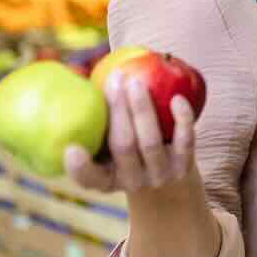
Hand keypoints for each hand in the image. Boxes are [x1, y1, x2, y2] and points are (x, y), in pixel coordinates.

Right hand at [64, 72, 196, 194]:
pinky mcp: (182, 168)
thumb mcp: (107, 140)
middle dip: (118, 110)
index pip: (88, 178)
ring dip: (143, 109)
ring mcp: (158, 176)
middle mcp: (130, 182)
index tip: (72, 148)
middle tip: (116, 78)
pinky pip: (184, 142)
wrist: (166, 170)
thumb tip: (81, 74)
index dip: (79, 167)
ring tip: (137, 81)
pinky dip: (182, 119)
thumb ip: (96, 117)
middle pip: (123, 146)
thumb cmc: (126, 144)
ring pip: (150, 142)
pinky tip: (177, 98)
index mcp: (104, 179)